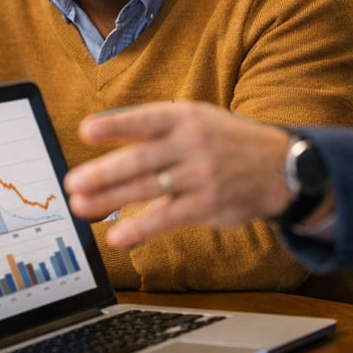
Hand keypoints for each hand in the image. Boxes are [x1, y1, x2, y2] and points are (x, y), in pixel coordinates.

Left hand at [63, 101, 293, 248]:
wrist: (279, 165)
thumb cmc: (224, 140)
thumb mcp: (196, 119)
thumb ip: (153, 130)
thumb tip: (104, 137)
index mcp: (184, 117)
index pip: (145, 120)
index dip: (115, 125)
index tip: (85, 131)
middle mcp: (192, 143)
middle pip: (140, 159)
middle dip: (103, 172)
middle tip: (73, 183)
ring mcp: (201, 175)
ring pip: (149, 188)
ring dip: (111, 199)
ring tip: (82, 206)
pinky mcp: (208, 204)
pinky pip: (168, 217)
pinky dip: (140, 228)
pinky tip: (117, 235)